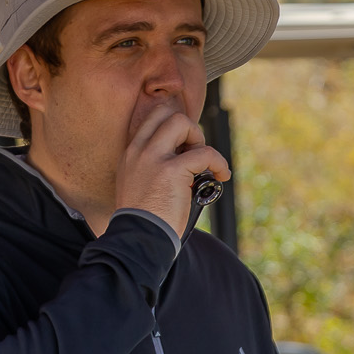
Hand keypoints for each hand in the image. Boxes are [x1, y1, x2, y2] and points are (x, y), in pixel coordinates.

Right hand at [117, 96, 227, 233]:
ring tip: (206, 168)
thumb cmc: (146, 221)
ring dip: (202, 142)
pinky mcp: (172, 170)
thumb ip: (156, 168)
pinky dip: (219, 163)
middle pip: (169, 114)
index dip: (177, 127)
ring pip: (183, 123)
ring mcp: (154, 157)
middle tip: (197, 156)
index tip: (188, 148)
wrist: (139, 239)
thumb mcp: (141, 185)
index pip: (153, 118)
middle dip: (190, 130)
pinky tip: (222, 176)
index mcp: (131, 153)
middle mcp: (139, 150)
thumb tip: (189, 161)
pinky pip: (205, 154)